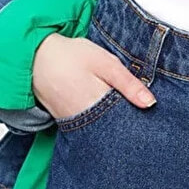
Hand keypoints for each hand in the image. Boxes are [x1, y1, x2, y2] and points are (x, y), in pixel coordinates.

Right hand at [32, 32, 155, 119]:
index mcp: (98, 102)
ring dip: (114, 125)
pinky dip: (100, 124)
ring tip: (122, 113)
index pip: (127, 120)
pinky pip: (89, 129)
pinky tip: (106, 115)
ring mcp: (74, 124)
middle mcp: (85, 119)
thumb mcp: (105, 63)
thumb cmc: (72, 56)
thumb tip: (150, 103)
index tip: (151, 118)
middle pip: (115, 131)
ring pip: (102, 132)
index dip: (140, 120)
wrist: (36, 58)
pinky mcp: (66, 124)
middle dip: (128, 125)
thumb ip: (128, 83)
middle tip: (139, 116)